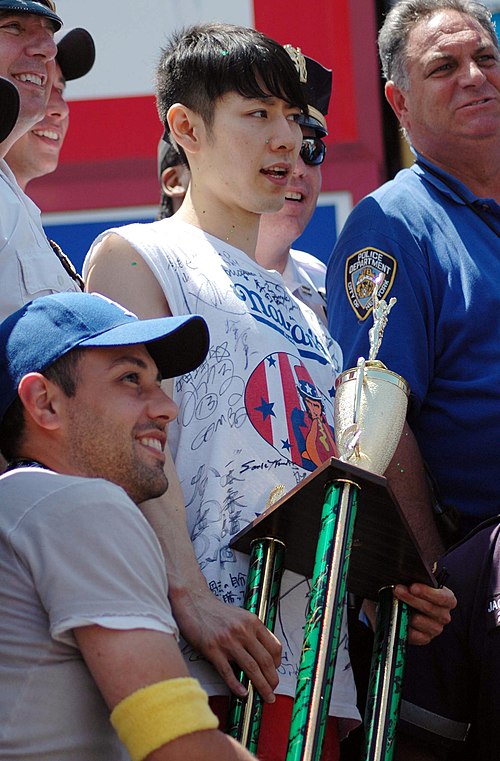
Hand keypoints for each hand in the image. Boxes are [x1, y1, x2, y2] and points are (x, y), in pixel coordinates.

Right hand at [170, 586, 281, 702]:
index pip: (274, 646)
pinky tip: (242, 693)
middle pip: (265, 660)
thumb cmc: (216, 611)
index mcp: (252, 622)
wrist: (193, 603)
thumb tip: (264, 653)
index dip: (277, 663)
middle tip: (273, 691)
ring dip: (261, 685)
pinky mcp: (212, 649)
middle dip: (272, 679)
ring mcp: (228, 641)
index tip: (275, 672)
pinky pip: (227, 671)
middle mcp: (243, 631)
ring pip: (251, 668)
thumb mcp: (240, 616)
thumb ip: (253, 632)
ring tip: (265, 696)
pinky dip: (236, 685)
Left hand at [393, 583, 455, 644]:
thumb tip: (409, 577)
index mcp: (447, 599)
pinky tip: (399, 618)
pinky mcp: (425, 638)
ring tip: (396, 604)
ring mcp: (435, 628)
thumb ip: (417, 580)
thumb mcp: (417, 582)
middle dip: (411, 598)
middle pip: (430, 608)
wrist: (404, 607)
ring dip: (406, 612)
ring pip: (420, 621)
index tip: (413, 587)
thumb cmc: (414, 592)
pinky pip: (415, 634)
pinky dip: (405, 626)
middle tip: (398, 590)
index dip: (428, 592)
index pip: (444, 597)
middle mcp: (444, 615)